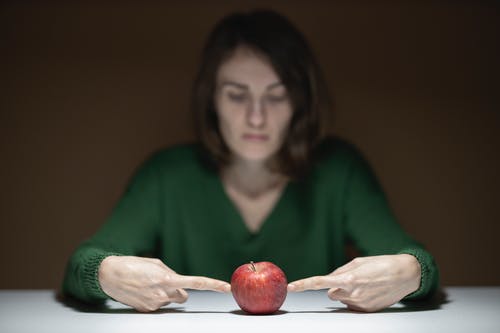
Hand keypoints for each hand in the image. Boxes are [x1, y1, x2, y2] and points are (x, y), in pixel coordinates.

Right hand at [98, 256, 230, 311]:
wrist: (108, 275)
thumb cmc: (132, 265)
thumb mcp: (155, 263)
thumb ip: (171, 273)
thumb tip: (180, 286)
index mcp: (167, 278)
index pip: (196, 283)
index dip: (213, 285)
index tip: (226, 287)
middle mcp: (163, 293)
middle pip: (183, 297)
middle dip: (179, 291)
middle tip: (163, 282)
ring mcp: (154, 304)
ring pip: (170, 301)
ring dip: (164, 294)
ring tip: (147, 285)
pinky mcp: (146, 310)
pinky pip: (158, 305)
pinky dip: (153, 299)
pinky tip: (141, 291)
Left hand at [287, 254, 420, 311]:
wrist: (406, 275)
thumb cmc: (381, 264)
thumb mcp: (358, 262)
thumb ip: (340, 271)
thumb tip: (329, 280)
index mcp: (349, 278)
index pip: (320, 283)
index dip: (304, 284)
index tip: (291, 287)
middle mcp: (353, 293)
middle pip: (332, 293)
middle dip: (337, 287)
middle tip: (355, 279)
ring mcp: (361, 304)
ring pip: (343, 299)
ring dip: (348, 293)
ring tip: (366, 284)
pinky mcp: (368, 311)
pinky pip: (354, 305)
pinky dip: (358, 299)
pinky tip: (371, 291)